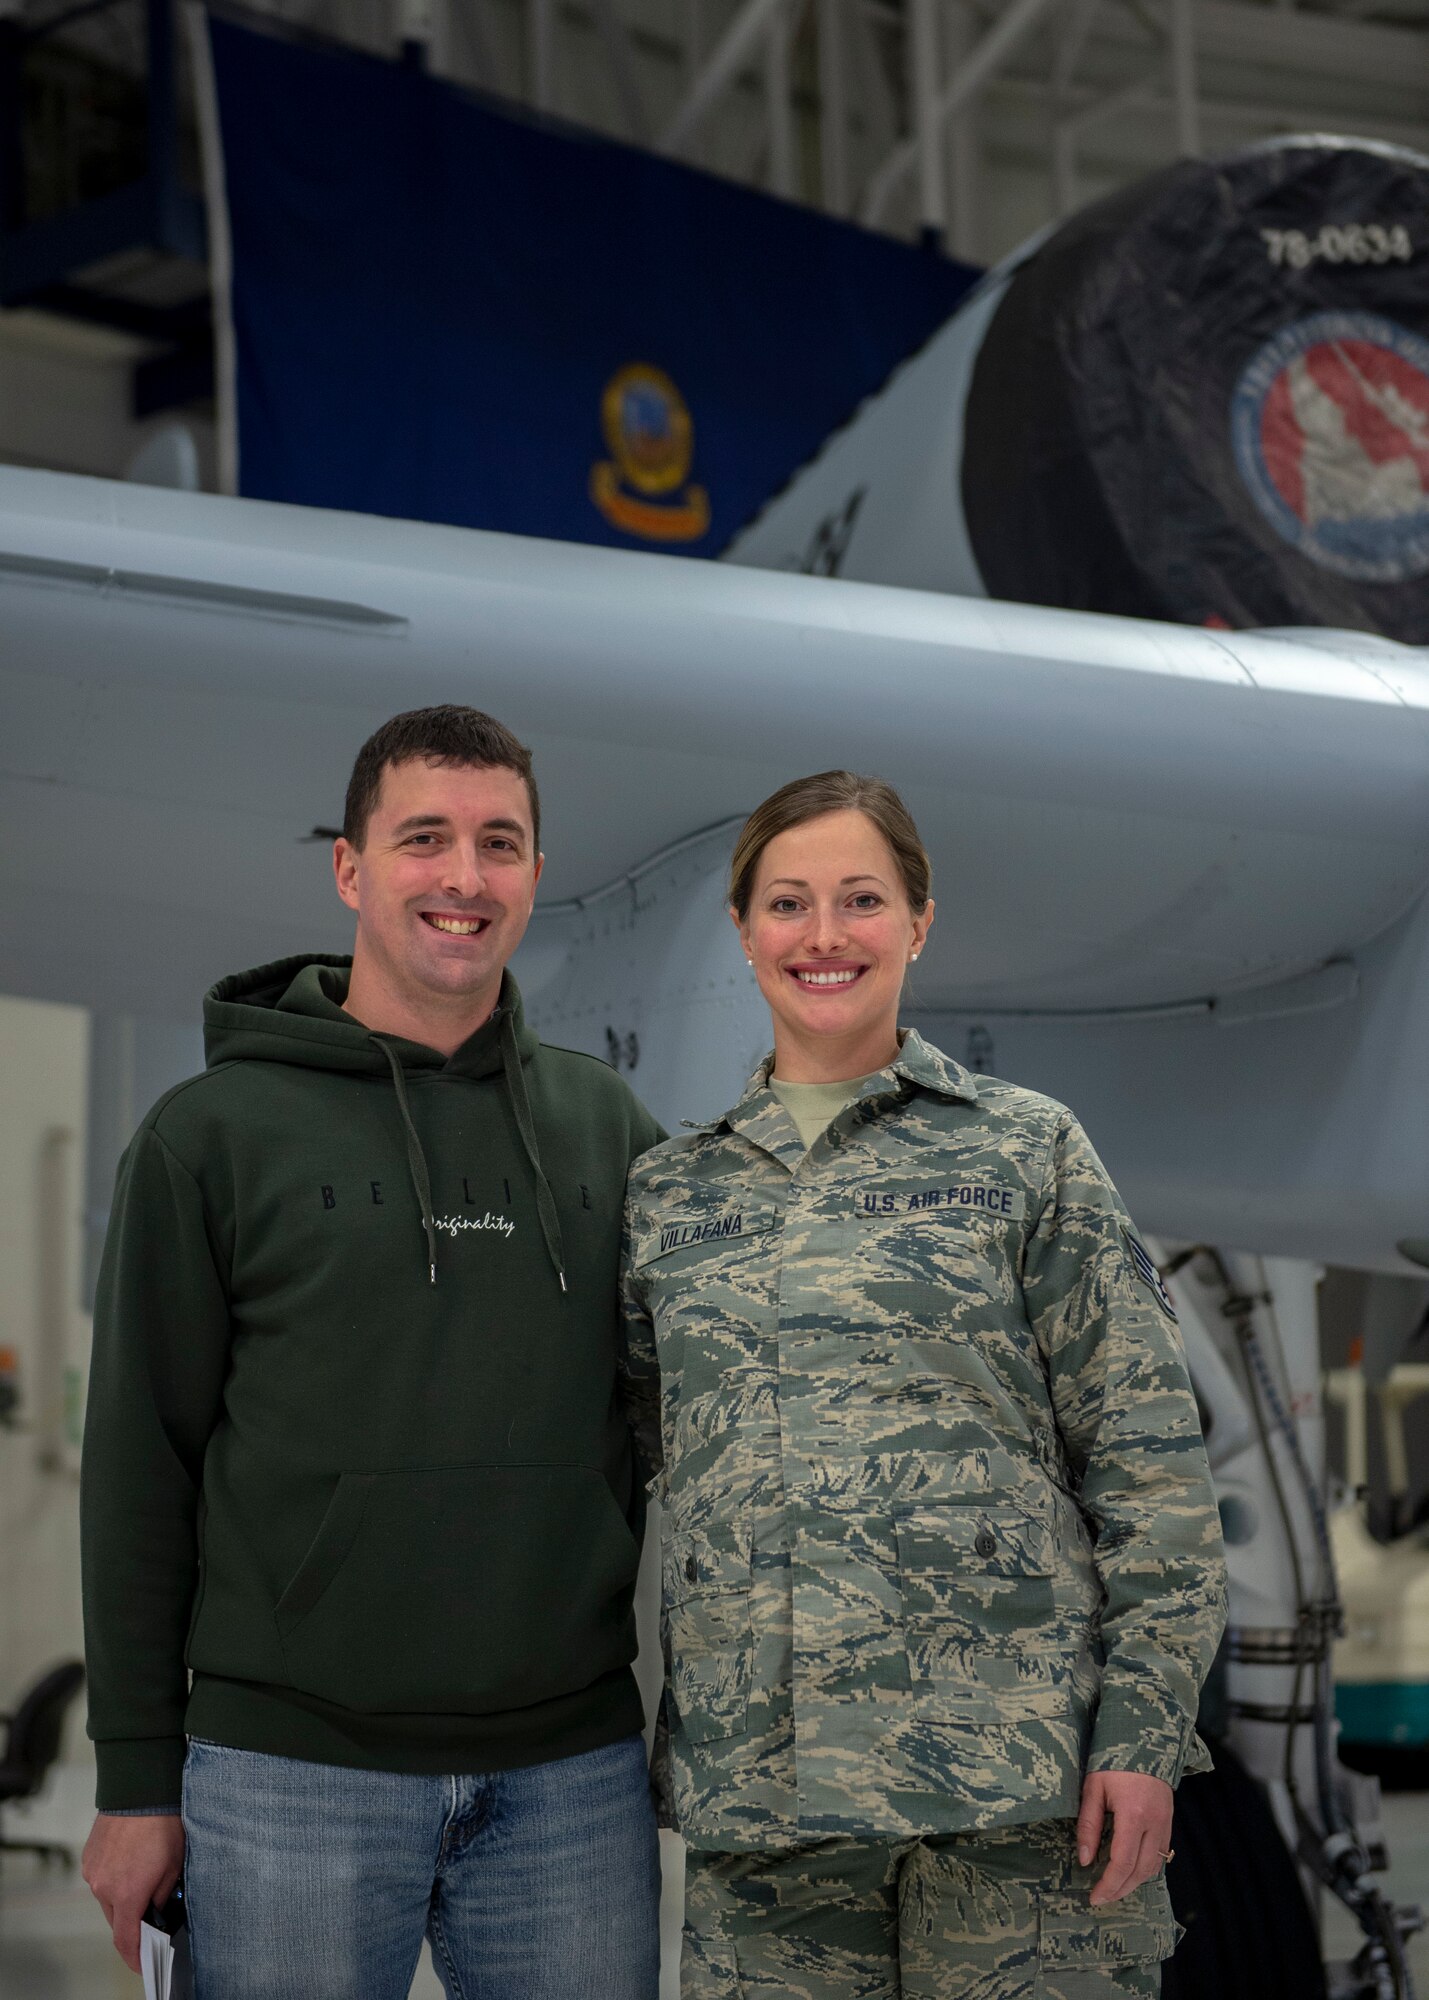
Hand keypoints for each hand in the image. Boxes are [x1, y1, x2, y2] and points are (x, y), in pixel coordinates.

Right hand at [81, 1812, 185, 1971]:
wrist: (140, 1789)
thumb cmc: (163, 1824)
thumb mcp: (174, 1865)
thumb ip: (162, 1896)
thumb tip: (155, 1910)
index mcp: (126, 1894)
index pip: (126, 1940)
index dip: (135, 1957)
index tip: (143, 1965)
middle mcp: (103, 1888)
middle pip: (117, 1920)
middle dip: (134, 1921)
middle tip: (153, 1911)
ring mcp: (93, 1872)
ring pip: (107, 1899)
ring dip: (124, 1897)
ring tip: (145, 1875)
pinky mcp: (89, 1858)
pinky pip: (101, 1879)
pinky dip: (115, 1879)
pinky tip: (132, 1862)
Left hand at [1076, 1769, 1172, 1906]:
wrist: (1144, 1740)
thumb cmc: (1113, 1760)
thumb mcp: (1093, 1787)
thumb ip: (1089, 1825)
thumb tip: (1085, 1860)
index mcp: (1134, 1814)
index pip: (1123, 1862)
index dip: (1109, 1884)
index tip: (1094, 1897)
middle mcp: (1155, 1823)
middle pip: (1141, 1871)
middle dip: (1121, 1889)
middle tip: (1102, 1898)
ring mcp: (1166, 1824)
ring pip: (1154, 1867)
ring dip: (1134, 1882)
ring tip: (1114, 1888)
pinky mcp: (1169, 1822)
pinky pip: (1160, 1855)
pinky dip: (1145, 1869)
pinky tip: (1130, 1871)